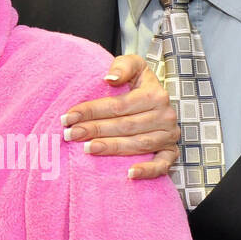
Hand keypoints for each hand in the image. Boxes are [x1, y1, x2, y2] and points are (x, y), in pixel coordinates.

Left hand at [61, 54, 178, 179]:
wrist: (158, 97)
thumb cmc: (139, 82)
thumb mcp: (134, 65)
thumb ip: (123, 66)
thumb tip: (110, 78)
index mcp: (155, 94)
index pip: (118, 105)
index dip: (92, 111)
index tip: (68, 116)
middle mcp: (165, 116)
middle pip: (125, 125)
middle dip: (95, 130)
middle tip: (70, 134)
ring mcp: (169, 136)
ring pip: (138, 144)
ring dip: (111, 148)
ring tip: (87, 148)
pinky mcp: (171, 152)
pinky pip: (162, 165)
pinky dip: (147, 171)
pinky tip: (129, 174)